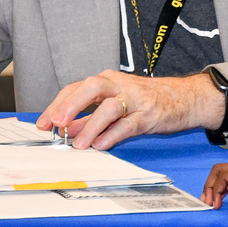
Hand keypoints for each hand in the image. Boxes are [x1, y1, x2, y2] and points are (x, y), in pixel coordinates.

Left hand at [35, 69, 220, 149]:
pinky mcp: (149, 114)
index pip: (76, 88)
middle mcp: (118, 85)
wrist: (183, 97)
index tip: (43, 123)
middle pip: (91, 88)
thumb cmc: (145, 100)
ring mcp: (135, 99)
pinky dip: (114, 134)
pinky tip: (102, 145)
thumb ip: (89, 117)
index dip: (57, 105)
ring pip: (110, 107)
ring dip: (91, 125)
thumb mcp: (114, 104)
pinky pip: (129, 123)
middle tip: (56, 123)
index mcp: (106, 81)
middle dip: (71, 105)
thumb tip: (66, 129)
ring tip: (77, 144)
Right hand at [200, 160, 227, 213]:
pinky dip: (220, 187)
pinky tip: (218, 199)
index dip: (216, 190)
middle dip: (210, 185)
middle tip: (207, 203)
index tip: (215, 206)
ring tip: (209, 202)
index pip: (224, 176)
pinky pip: (227, 178)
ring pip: (220, 173)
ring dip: (213, 186)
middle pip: (218, 170)